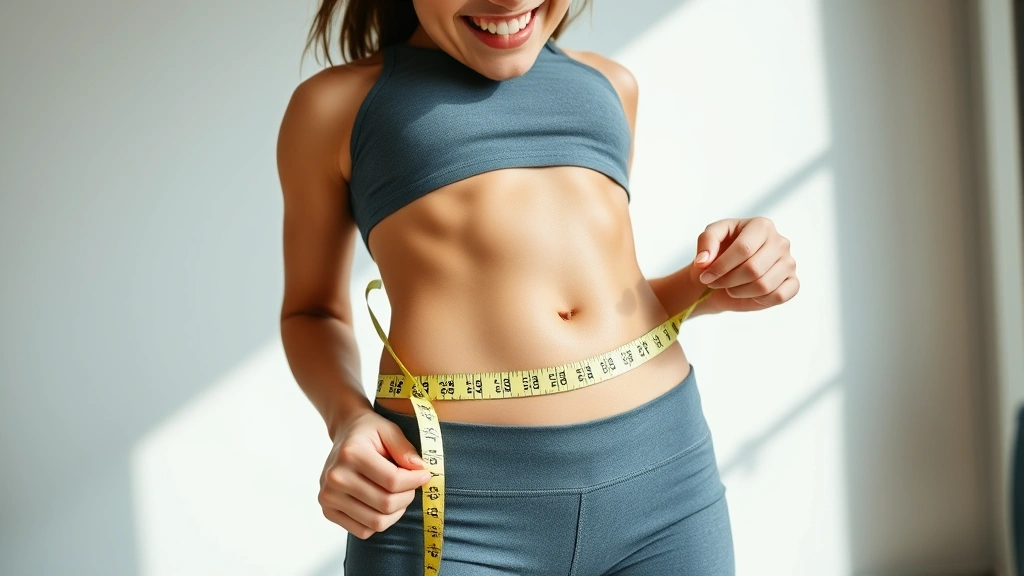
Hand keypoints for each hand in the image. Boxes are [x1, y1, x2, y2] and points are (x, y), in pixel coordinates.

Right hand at [318, 409, 431, 538]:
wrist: (344, 434)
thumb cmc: (368, 432)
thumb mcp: (389, 430)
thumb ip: (405, 448)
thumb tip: (420, 469)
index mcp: (351, 454)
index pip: (393, 480)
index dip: (415, 481)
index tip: (424, 475)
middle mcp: (336, 477)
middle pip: (386, 504)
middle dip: (407, 496)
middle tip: (411, 486)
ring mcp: (329, 496)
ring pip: (376, 522)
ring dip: (396, 512)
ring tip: (398, 495)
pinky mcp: (328, 511)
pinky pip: (363, 531)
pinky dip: (380, 522)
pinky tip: (382, 505)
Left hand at [691, 217, 798, 312]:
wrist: (726, 272)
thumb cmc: (720, 251)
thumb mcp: (709, 238)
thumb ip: (706, 241)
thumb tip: (704, 261)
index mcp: (762, 226)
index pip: (744, 248)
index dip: (721, 266)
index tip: (706, 276)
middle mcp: (780, 242)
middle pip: (753, 269)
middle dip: (728, 280)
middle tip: (715, 283)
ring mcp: (789, 262)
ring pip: (764, 285)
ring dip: (739, 291)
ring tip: (730, 286)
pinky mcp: (793, 282)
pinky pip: (777, 297)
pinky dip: (758, 299)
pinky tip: (748, 293)